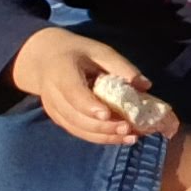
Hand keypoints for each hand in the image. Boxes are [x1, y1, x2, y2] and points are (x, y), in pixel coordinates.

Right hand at [12, 28, 174, 147]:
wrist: (45, 59)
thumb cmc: (77, 52)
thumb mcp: (99, 51)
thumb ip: (120, 67)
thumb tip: (145, 85)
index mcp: (61, 72)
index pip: (73, 92)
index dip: (89, 106)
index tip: (108, 114)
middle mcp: (53, 94)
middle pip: (76, 116)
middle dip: (103, 127)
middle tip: (129, 129)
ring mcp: (54, 109)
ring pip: (77, 129)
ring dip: (104, 137)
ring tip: (130, 138)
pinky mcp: (59, 119)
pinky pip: (78, 132)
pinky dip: (99, 138)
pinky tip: (120, 138)